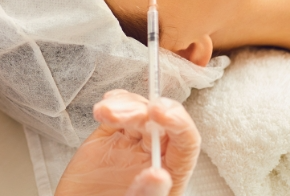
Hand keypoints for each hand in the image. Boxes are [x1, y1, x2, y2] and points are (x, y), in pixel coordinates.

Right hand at [55, 90, 200, 195]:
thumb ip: (148, 193)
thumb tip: (160, 175)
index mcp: (171, 174)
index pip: (186, 141)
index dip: (178, 122)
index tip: (159, 113)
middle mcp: (154, 155)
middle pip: (159, 121)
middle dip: (141, 112)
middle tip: (121, 115)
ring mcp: (132, 143)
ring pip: (138, 111)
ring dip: (122, 106)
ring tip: (103, 114)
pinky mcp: (111, 136)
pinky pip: (118, 110)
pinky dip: (113, 103)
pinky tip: (103, 109)